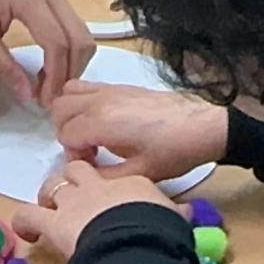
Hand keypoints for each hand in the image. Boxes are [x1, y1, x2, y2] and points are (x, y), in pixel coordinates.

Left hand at [0, 0, 95, 108]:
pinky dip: (69, 54)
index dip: (55, 77)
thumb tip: (27, 95)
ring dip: (72, 65)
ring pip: (83, 36)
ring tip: (48, 86)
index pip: (57, 43)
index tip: (44, 101)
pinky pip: (75, 31)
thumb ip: (2, 65)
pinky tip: (50, 70)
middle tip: (49, 98)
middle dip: (69, 74)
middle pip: (80, 40)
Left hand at [12, 161, 187, 258]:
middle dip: (74, 178)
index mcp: (132, 182)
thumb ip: (176, 213)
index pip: (119, 178)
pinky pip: (29, 215)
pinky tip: (27, 233)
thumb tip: (186, 212)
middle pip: (78, 170)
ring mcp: (73, 201)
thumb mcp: (175, 219)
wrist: (138, 242)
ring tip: (49, 208)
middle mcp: (98, 185)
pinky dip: (24, 222)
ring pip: (53, 184)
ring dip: (49, 194)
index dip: (113, 188)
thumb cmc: (162, 231)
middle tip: (74, 194)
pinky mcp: (54, 221)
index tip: (115, 199)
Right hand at [53, 82, 228, 180]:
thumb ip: (104, 177)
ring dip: (71, 114)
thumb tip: (85, 176)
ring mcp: (110, 89)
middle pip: (59, 111)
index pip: (65, 136)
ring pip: (68, 94)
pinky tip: (101, 121)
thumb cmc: (174, 150)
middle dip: (66, 133)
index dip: (73, 155)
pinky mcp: (121, 86)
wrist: (204, 126)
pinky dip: (82, 101)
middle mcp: (101, 100)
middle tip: (89, 152)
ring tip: (90, 134)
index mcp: (102, 121)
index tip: (93, 165)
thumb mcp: (139, 174)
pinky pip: (86, 86)